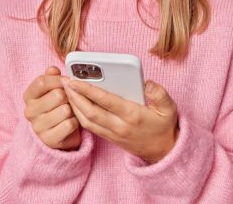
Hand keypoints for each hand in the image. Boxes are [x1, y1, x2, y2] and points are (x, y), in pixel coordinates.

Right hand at [23, 66, 80, 149]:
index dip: (58, 79)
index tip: (67, 81)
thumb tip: (53, 69)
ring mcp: (38, 127)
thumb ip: (52, 77)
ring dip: (73, 110)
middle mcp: (29, 111)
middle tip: (69, 100)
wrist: (59, 133)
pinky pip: (69, 124)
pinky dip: (75, 123)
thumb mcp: (53, 89)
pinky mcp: (49, 140)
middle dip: (69, 96)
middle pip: (57, 95)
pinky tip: (71, 122)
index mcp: (29, 96)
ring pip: (65, 110)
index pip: (42, 82)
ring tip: (70, 112)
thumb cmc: (58, 105)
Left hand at [61, 78, 179, 163]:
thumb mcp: (169, 109)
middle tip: (64, 82)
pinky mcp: (108, 138)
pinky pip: (89, 126)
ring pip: (86, 120)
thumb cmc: (163, 126)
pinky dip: (78, 114)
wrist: (162, 152)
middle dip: (74, 97)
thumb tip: (148, 83)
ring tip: (65, 90)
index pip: (105, 101)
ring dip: (73, 105)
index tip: (75, 80)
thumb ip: (160, 94)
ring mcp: (112, 133)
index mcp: (132, 115)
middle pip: (90, 112)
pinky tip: (74, 103)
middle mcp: (119, 125)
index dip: (88, 90)